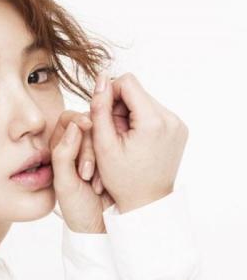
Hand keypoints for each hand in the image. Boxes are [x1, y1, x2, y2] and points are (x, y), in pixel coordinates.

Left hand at [50, 110, 114, 232]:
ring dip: (102, 158)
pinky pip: (118, 151)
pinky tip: (106, 183)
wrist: (99, 228)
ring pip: (105, 138)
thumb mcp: (65, 183)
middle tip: (87, 173)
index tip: (87, 126)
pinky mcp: (114, 162)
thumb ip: (64, 154)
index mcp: (59, 148)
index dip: (78, 121)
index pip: (68, 121)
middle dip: (90, 148)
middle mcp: (77, 147)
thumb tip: (75, 125)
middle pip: (89, 128)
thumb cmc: (77, 208)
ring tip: (95, 183)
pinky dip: (112, 164)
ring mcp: (98, 154)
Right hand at [89, 71, 187, 212]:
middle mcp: (172, 119)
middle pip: (136, 92)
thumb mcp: (103, 143)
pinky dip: (140, 121)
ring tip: (122, 138)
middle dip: (119, 107)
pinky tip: (134, 141)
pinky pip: (153, 113)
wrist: (147, 202)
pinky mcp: (179, 129)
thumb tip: (102, 77)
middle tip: (111, 133)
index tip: (102, 116)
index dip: (109, 94)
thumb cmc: (122, 178)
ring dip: (128, 114)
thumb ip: (100, 107)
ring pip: (144, 101)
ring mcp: (178, 125)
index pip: (128, 82)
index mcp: (154, 121)